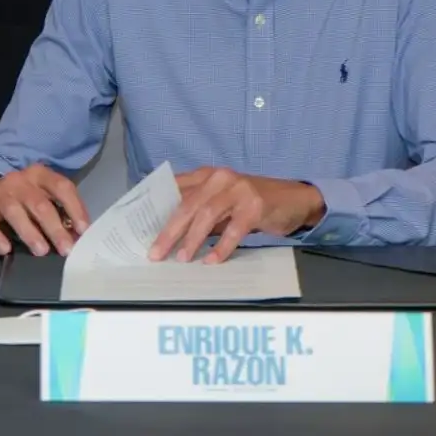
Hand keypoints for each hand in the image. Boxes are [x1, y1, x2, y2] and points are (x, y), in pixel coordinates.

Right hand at [0, 164, 90, 257]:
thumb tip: (76, 236)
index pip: (61, 187)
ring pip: (14, 211)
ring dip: (29, 232)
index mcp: (40, 175)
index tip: (83, 231)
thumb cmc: (21, 197)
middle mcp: (19, 181)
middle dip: (54, 227)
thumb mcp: (42, 196)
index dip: (74, 208)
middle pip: (39, 203)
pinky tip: (5, 249)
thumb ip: (59, 213)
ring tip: (41, 251)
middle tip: (65, 249)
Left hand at [149, 167, 324, 263]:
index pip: (174, 190)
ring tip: (181, 258)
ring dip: (192, 238)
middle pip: (186, 204)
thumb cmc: (251, 203)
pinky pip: (234, 229)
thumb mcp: (222, 201)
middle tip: (156, 252)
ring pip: (206, 214)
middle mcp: (219, 178)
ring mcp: (237, 190)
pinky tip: (212, 260)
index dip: (157, 210)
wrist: (293, 198)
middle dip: (169, 230)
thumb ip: (200, 210)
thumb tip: (170, 234)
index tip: (142, 230)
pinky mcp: (255, 205)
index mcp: (206, 175)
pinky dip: (221, 246)